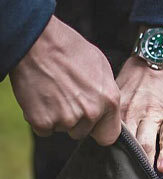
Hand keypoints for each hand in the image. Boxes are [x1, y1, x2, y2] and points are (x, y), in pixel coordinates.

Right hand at [10, 15, 120, 145]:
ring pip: (63, 129)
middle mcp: (90, 113)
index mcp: (109, 100)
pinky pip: (44, 129)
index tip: (92, 123)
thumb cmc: (70, 50)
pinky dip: (40, 118)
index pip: (108, 136)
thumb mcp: (101, 67)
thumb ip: (106, 93)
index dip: (98, 129)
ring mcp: (66, 119)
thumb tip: (106, 108)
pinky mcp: (43, 121)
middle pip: (82, 132)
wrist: (38, 43)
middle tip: (66, 96)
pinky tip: (41, 98)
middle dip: (75, 120)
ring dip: (57, 118)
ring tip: (53, 93)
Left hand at [116, 34, 162, 172]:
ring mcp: (151, 114)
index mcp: (117, 109)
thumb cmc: (139, 75)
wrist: (161, 55)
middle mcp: (131, 113)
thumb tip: (102, 128)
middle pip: (126, 145)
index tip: (107, 175)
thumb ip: (113, 110)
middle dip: (126, 167)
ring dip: (145, 165)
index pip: (109, 137)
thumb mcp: (119, 89)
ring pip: (145, 144)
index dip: (108, 157)